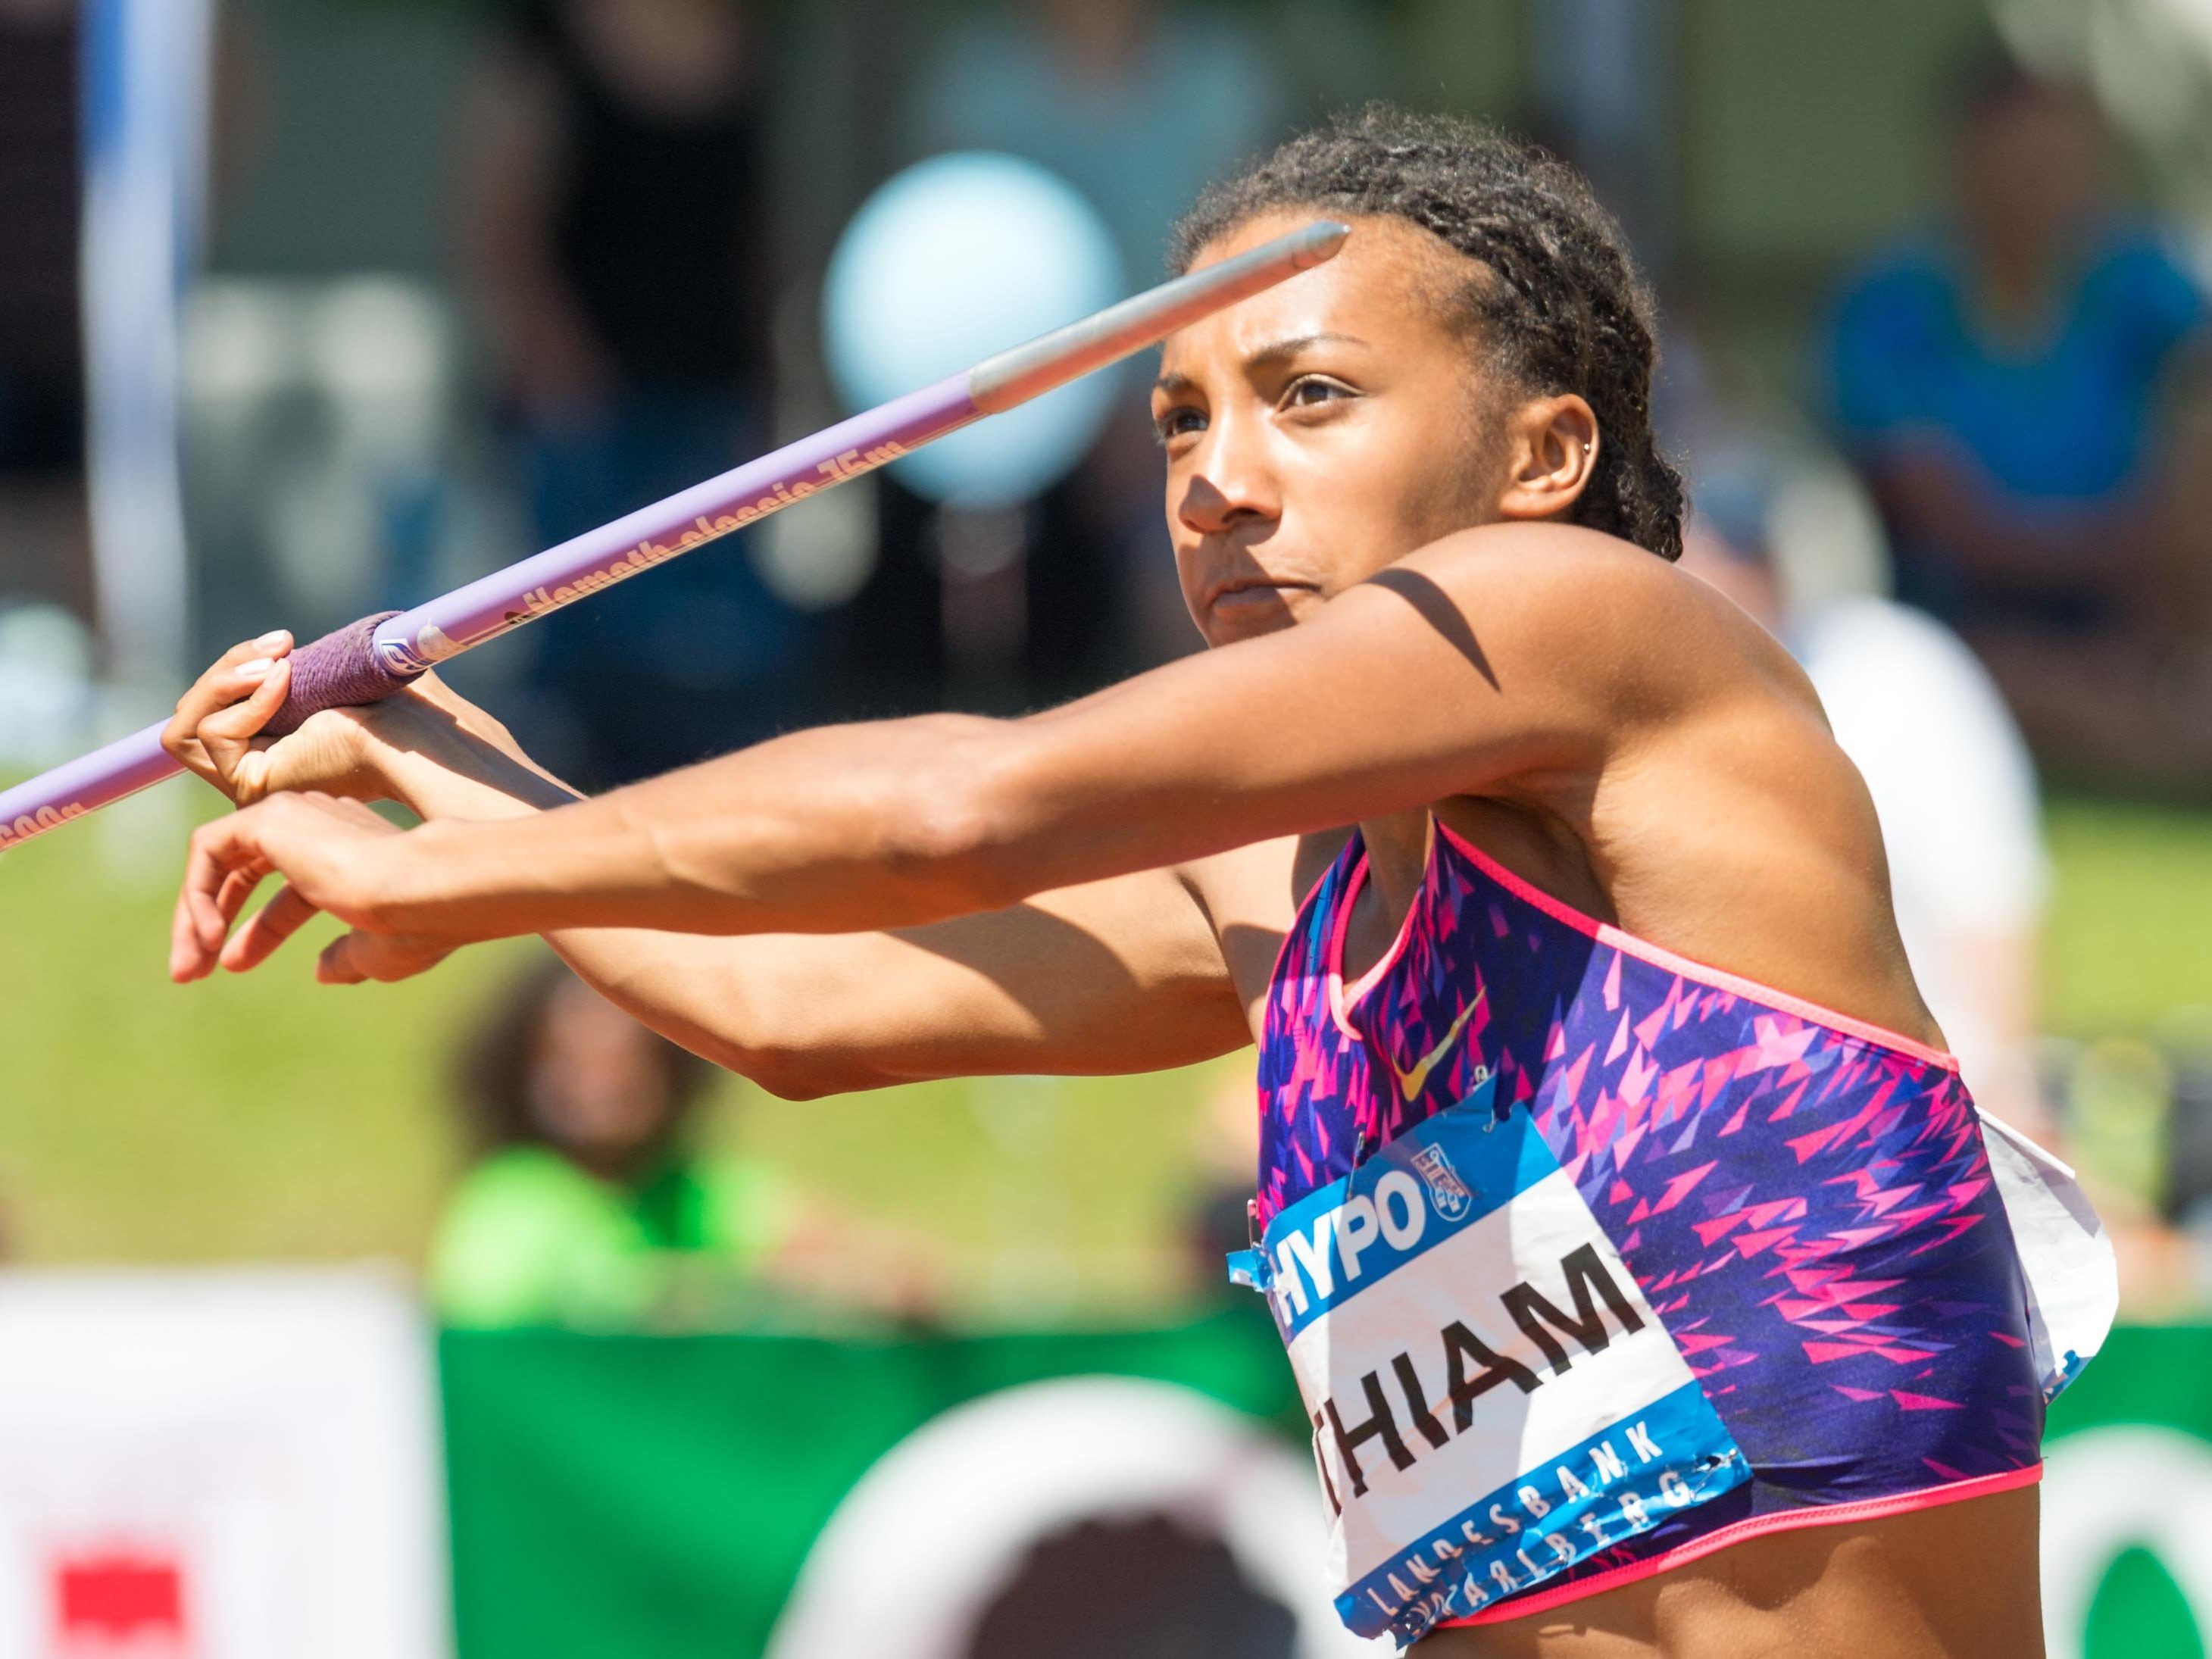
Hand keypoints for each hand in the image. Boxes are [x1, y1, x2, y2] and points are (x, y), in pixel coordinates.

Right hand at [162, 633, 528, 815]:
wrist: (427, 739)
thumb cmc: (413, 711)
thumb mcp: (355, 674)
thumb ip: (320, 665)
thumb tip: (289, 650)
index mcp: (290, 746)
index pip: (225, 709)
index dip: (233, 671)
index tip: (283, 640)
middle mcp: (267, 770)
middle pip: (197, 716)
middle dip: (227, 667)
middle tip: (282, 643)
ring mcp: (254, 783)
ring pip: (188, 725)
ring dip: (222, 679)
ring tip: (278, 663)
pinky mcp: (248, 787)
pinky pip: (205, 736)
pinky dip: (239, 700)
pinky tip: (284, 682)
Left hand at [168, 792, 457, 986]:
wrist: (429, 891)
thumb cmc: (414, 923)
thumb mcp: (374, 950)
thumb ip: (346, 956)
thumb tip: (324, 971)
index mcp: (351, 853)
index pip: (290, 890)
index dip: (259, 932)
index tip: (232, 968)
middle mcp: (319, 825)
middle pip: (245, 869)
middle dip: (212, 921)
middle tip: (190, 971)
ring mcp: (294, 816)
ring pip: (219, 858)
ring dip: (195, 913)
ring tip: (185, 966)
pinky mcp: (269, 818)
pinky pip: (209, 850)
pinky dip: (199, 894)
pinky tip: (209, 936)